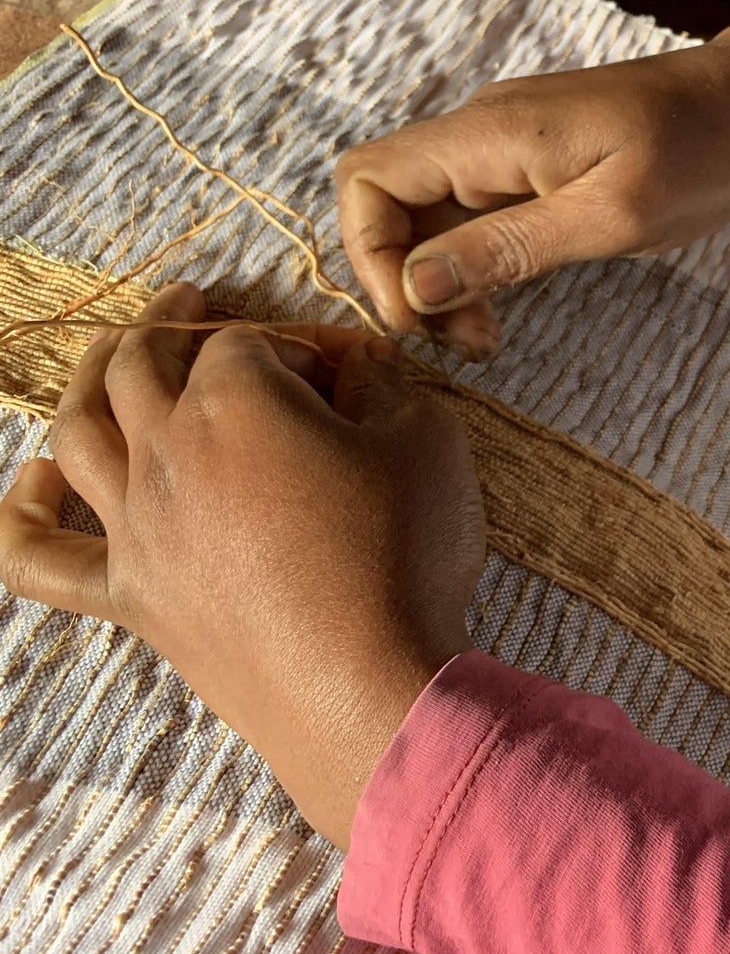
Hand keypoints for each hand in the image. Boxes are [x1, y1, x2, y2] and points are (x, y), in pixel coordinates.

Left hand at [0, 283, 484, 848]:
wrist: (371, 689)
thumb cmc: (406, 554)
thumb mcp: (427, 440)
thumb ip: (386, 386)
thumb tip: (359, 369)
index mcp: (235, 401)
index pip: (246, 341)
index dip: (292, 342)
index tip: (341, 368)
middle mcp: (167, 453)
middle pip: (140, 363)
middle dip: (166, 323)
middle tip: (189, 302)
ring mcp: (137, 529)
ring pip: (77, 432)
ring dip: (89, 380)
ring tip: (112, 358)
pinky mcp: (131, 598)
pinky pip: (39, 557)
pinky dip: (22, 512)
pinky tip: (30, 481)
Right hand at [335, 7, 729, 355]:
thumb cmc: (703, 151)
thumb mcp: (613, 215)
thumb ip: (510, 247)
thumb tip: (414, 285)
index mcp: (492, 134)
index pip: (368, 179)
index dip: (370, 255)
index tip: (420, 320)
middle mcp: (484, 131)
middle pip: (388, 200)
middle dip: (404, 278)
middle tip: (466, 339)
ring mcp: (506, 145)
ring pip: (427, 214)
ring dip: (440, 279)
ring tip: (487, 336)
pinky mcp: (532, 162)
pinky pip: (472, 212)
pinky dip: (474, 262)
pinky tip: (505, 302)